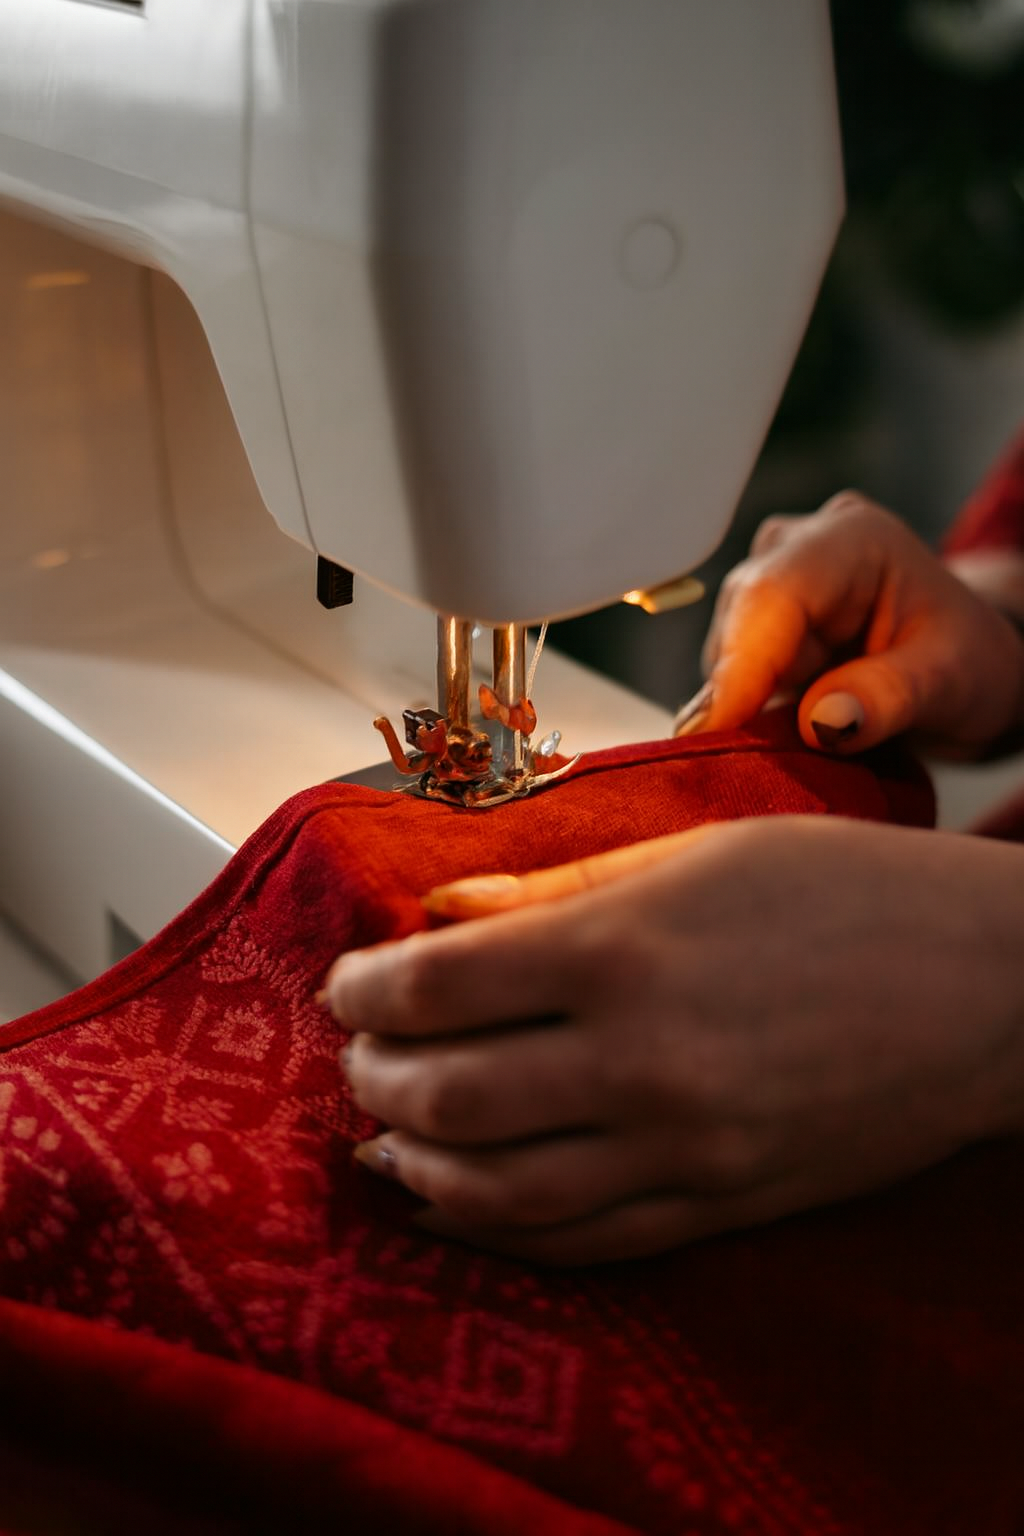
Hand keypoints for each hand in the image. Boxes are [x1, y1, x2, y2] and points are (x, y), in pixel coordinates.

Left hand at [324, 816, 1023, 1263]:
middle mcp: (640, 1063)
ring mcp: (681, 1151)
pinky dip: (500, 1229)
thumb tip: (441, 909)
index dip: (364, 988)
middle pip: (444, 1095)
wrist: (984, 987)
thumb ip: (554, 892)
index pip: (434, 987)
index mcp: (622, 952)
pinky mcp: (718, 1205)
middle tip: (362, 1051)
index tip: (350, 983)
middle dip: (373, 1075)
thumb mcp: (694, 854)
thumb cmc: (848, 894)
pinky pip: (581, 1241)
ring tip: (388, 1131)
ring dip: (417, 1162)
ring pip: (497, 1192)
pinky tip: (461, 1198)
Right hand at [677, 492, 1023, 756]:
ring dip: (747, 708)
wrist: (966, 664)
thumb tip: (821, 723)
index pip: (775, 593)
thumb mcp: (951, 683)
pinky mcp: (758, 625)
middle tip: (760, 762)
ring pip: (727, 653)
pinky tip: (779, 735)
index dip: (741, 663)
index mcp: (854, 541)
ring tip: (798, 745)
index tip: (716, 729)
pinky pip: (730, 674)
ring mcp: (773, 583)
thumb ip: (891, 698)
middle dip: (741, 694)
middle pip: (739, 621)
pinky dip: (746, 712)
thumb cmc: (968, 661)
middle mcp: (800, 548)